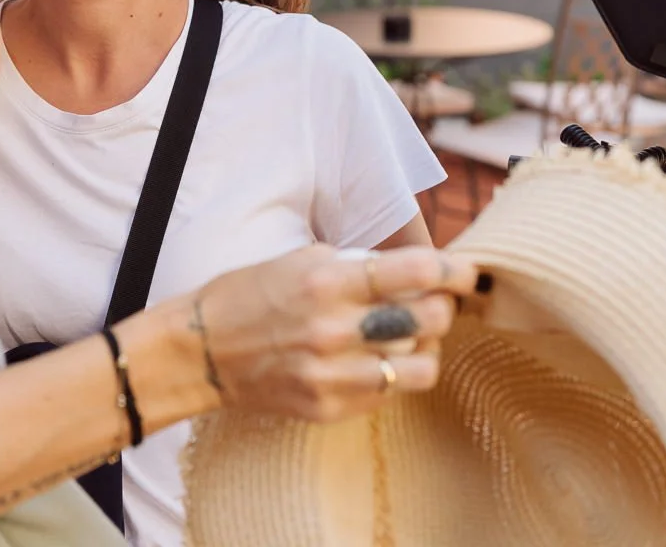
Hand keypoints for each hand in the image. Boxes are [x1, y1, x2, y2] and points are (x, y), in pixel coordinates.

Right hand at [187, 244, 476, 422]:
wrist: (201, 351)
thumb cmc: (249, 295)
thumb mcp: (299, 259)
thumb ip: (355, 265)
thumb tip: (409, 269)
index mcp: (326, 282)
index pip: (415, 272)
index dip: (452, 270)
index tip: (465, 273)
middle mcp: (334, 329)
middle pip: (429, 319)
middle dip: (443, 307)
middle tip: (437, 303)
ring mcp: (332, 374)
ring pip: (420, 366)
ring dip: (426, 348)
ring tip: (412, 338)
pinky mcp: (328, 407)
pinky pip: (388, 393)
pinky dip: (394, 375)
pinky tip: (378, 360)